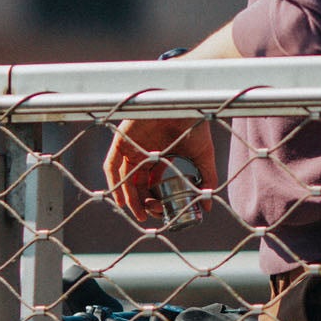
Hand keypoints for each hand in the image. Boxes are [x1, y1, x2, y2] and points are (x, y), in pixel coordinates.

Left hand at [103, 114, 218, 224]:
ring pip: (124, 178)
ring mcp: (131, 146)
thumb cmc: (194, 126)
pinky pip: (112, 164)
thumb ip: (206, 180)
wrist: (186, 105)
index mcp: (158, 157)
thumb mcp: (203, 157)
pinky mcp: (122, 139)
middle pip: (136, 184)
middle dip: (142, 202)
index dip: (155, 200)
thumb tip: (208, 207)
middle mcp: (142, 153)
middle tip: (151, 215)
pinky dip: (114, 183)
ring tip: (138, 213)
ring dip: (129, 197)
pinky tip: (122, 200)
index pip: (151, 184)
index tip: (162, 212)